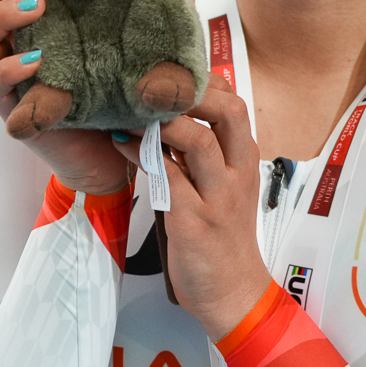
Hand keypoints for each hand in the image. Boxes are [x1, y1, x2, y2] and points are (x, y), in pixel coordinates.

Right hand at [0, 0, 129, 194]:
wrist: (123, 150)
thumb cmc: (125, 86)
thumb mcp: (130, 37)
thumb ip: (132, 2)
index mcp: (37, 15)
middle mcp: (14, 41)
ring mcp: (9, 74)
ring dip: (3, 15)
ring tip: (38, 7)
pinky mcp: (16, 109)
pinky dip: (11, 69)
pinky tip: (36, 60)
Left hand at [113, 77, 269, 339]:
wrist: (235, 293)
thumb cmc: (223, 240)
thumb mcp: (222, 190)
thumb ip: (201, 157)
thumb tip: (165, 121)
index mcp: (244, 163)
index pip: (235, 104)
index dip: (205, 81)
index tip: (171, 73)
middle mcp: (236, 175)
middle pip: (228, 112)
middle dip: (193, 90)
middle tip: (155, 85)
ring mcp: (217, 198)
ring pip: (199, 141)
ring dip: (163, 120)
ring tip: (132, 110)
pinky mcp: (193, 222)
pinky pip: (167, 178)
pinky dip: (141, 155)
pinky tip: (120, 144)